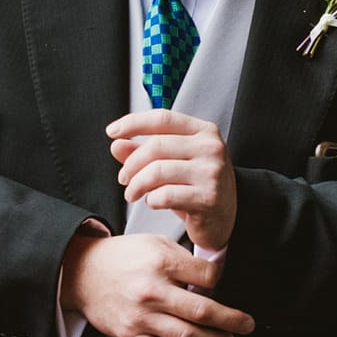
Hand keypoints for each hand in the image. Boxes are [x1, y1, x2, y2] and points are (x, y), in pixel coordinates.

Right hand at [59, 233, 253, 336]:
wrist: (81, 272)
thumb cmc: (121, 257)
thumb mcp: (155, 243)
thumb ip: (184, 259)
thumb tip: (212, 278)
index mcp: (160, 264)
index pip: (207, 278)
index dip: (220, 283)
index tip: (222, 287)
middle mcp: (152, 292)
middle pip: (203, 312)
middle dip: (232, 320)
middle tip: (246, 324)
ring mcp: (141, 317)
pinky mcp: (131, 335)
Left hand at [107, 110, 236, 250]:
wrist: (225, 218)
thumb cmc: (196, 187)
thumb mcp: (173, 164)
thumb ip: (145, 152)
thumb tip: (116, 144)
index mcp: (204, 131)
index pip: (163, 118)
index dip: (133, 123)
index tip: (111, 132)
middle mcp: (211, 148)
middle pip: (156, 145)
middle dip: (131, 163)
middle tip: (123, 179)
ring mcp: (212, 173)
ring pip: (157, 171)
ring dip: (136, 184)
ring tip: (131, 194)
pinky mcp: (209, 198)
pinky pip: (165, 195)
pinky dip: (151, 199)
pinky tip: (152, 202)